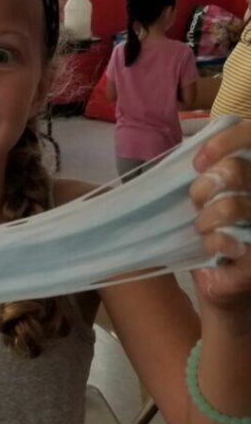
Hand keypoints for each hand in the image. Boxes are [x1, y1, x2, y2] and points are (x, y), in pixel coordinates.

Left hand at [191, 120, 250, 310]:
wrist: (224, 282)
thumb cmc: (215, 232)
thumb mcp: (210, 197)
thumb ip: (207, 170)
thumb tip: (187, 149)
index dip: (227, 141)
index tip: (198, 162)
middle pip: (236, 171)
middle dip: (203, 188)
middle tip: (196, 202)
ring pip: (230, 206)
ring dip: (205, 219)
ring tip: (203, 229)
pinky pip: (228, 239)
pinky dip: (212, 243)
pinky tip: (214, 249)